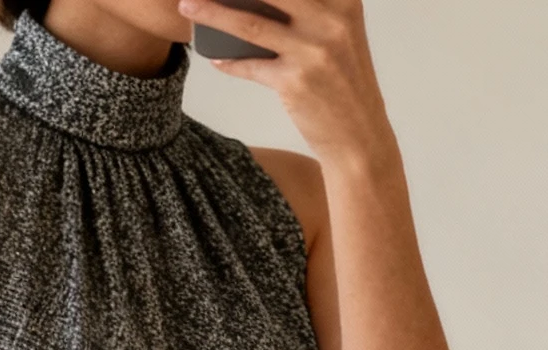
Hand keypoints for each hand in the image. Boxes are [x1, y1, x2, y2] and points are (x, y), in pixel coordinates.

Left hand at [179, 0, 392, 163]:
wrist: (359, 138)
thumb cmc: (345, 84)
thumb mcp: (342, 34)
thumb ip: (314, 10)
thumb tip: (257, 1)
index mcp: (343, 2)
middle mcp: (330, 21)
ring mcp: (312, 52)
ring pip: (250, 25)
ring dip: (213, 13)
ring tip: (188, 5)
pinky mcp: (294, 83)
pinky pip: (250, 66)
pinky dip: (229, 63)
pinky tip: (216, 59)